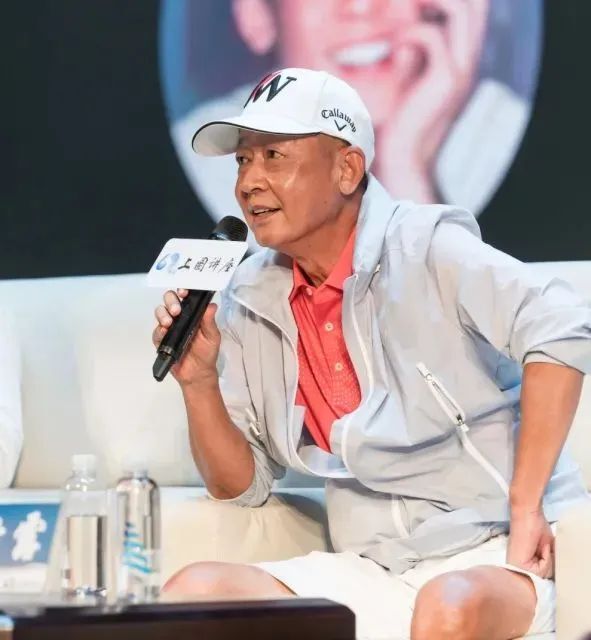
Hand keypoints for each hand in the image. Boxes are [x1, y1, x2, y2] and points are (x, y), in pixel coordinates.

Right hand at [152, 289, 220, 386]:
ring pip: (160, 312)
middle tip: (177, 310)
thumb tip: (212, 305)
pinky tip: (164, 332)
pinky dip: (159, 330)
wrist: (197, 373)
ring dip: (163, 314)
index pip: (186, 297)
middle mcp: (180, 318)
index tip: (184, 292)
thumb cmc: (207, 353)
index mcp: (193, 314)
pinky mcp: (162, 340)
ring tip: (169, 322)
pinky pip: (156, 331)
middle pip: (169, 300)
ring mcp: (169, 328)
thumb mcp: (212, 336)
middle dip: (171, 301)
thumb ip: (210, 321)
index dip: (183, 291)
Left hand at [377, 0, 487, 200]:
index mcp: (463, 59)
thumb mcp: (410, 80)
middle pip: (475, 2)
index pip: (474, 8)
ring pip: (461, 8)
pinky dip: (408, 30)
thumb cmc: (399, 121)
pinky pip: (432, 35)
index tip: (418, 1)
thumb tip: (403, 27)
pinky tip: (390, 44)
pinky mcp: (445, 80)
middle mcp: (469, 59)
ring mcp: (462, 68)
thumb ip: (416, 52)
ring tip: (399, 5)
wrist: (403, 159)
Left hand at [507, 507, 554, 578]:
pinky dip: (547, 558)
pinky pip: (542, 572)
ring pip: (543, 576)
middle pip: (543, 578)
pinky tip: (541, 547)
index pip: (542, 576)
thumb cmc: (534, 526)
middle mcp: (516, 567)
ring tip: (540, 546)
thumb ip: (546, 562)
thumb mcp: (544, 549)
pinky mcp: (520, 565)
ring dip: (548, 560)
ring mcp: (516, 567)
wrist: (526, 514)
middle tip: (541, 546)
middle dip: (548, 562)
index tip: (542, 549)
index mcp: (520, 564)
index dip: (548, 563)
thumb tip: (552, 573)